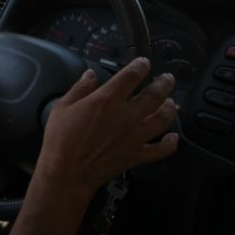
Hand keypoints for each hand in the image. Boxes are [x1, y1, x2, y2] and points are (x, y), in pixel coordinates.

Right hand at [41, 57, 178, 193]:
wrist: (67, 172)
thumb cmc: (61, 140)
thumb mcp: (62, 107)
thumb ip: (79, 88)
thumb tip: (89, 75)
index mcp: (107, 100)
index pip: (131, 75)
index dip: (140, 65)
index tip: (143, 62)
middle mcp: (125, 115)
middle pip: (155, 94)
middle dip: (164, 83)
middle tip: (167, 78)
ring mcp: (134, 136)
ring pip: (163, 118)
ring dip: (170, 108)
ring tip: (171, 102)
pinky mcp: (136, 155)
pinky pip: (161, 149)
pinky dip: (170, 143)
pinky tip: (173, 137)